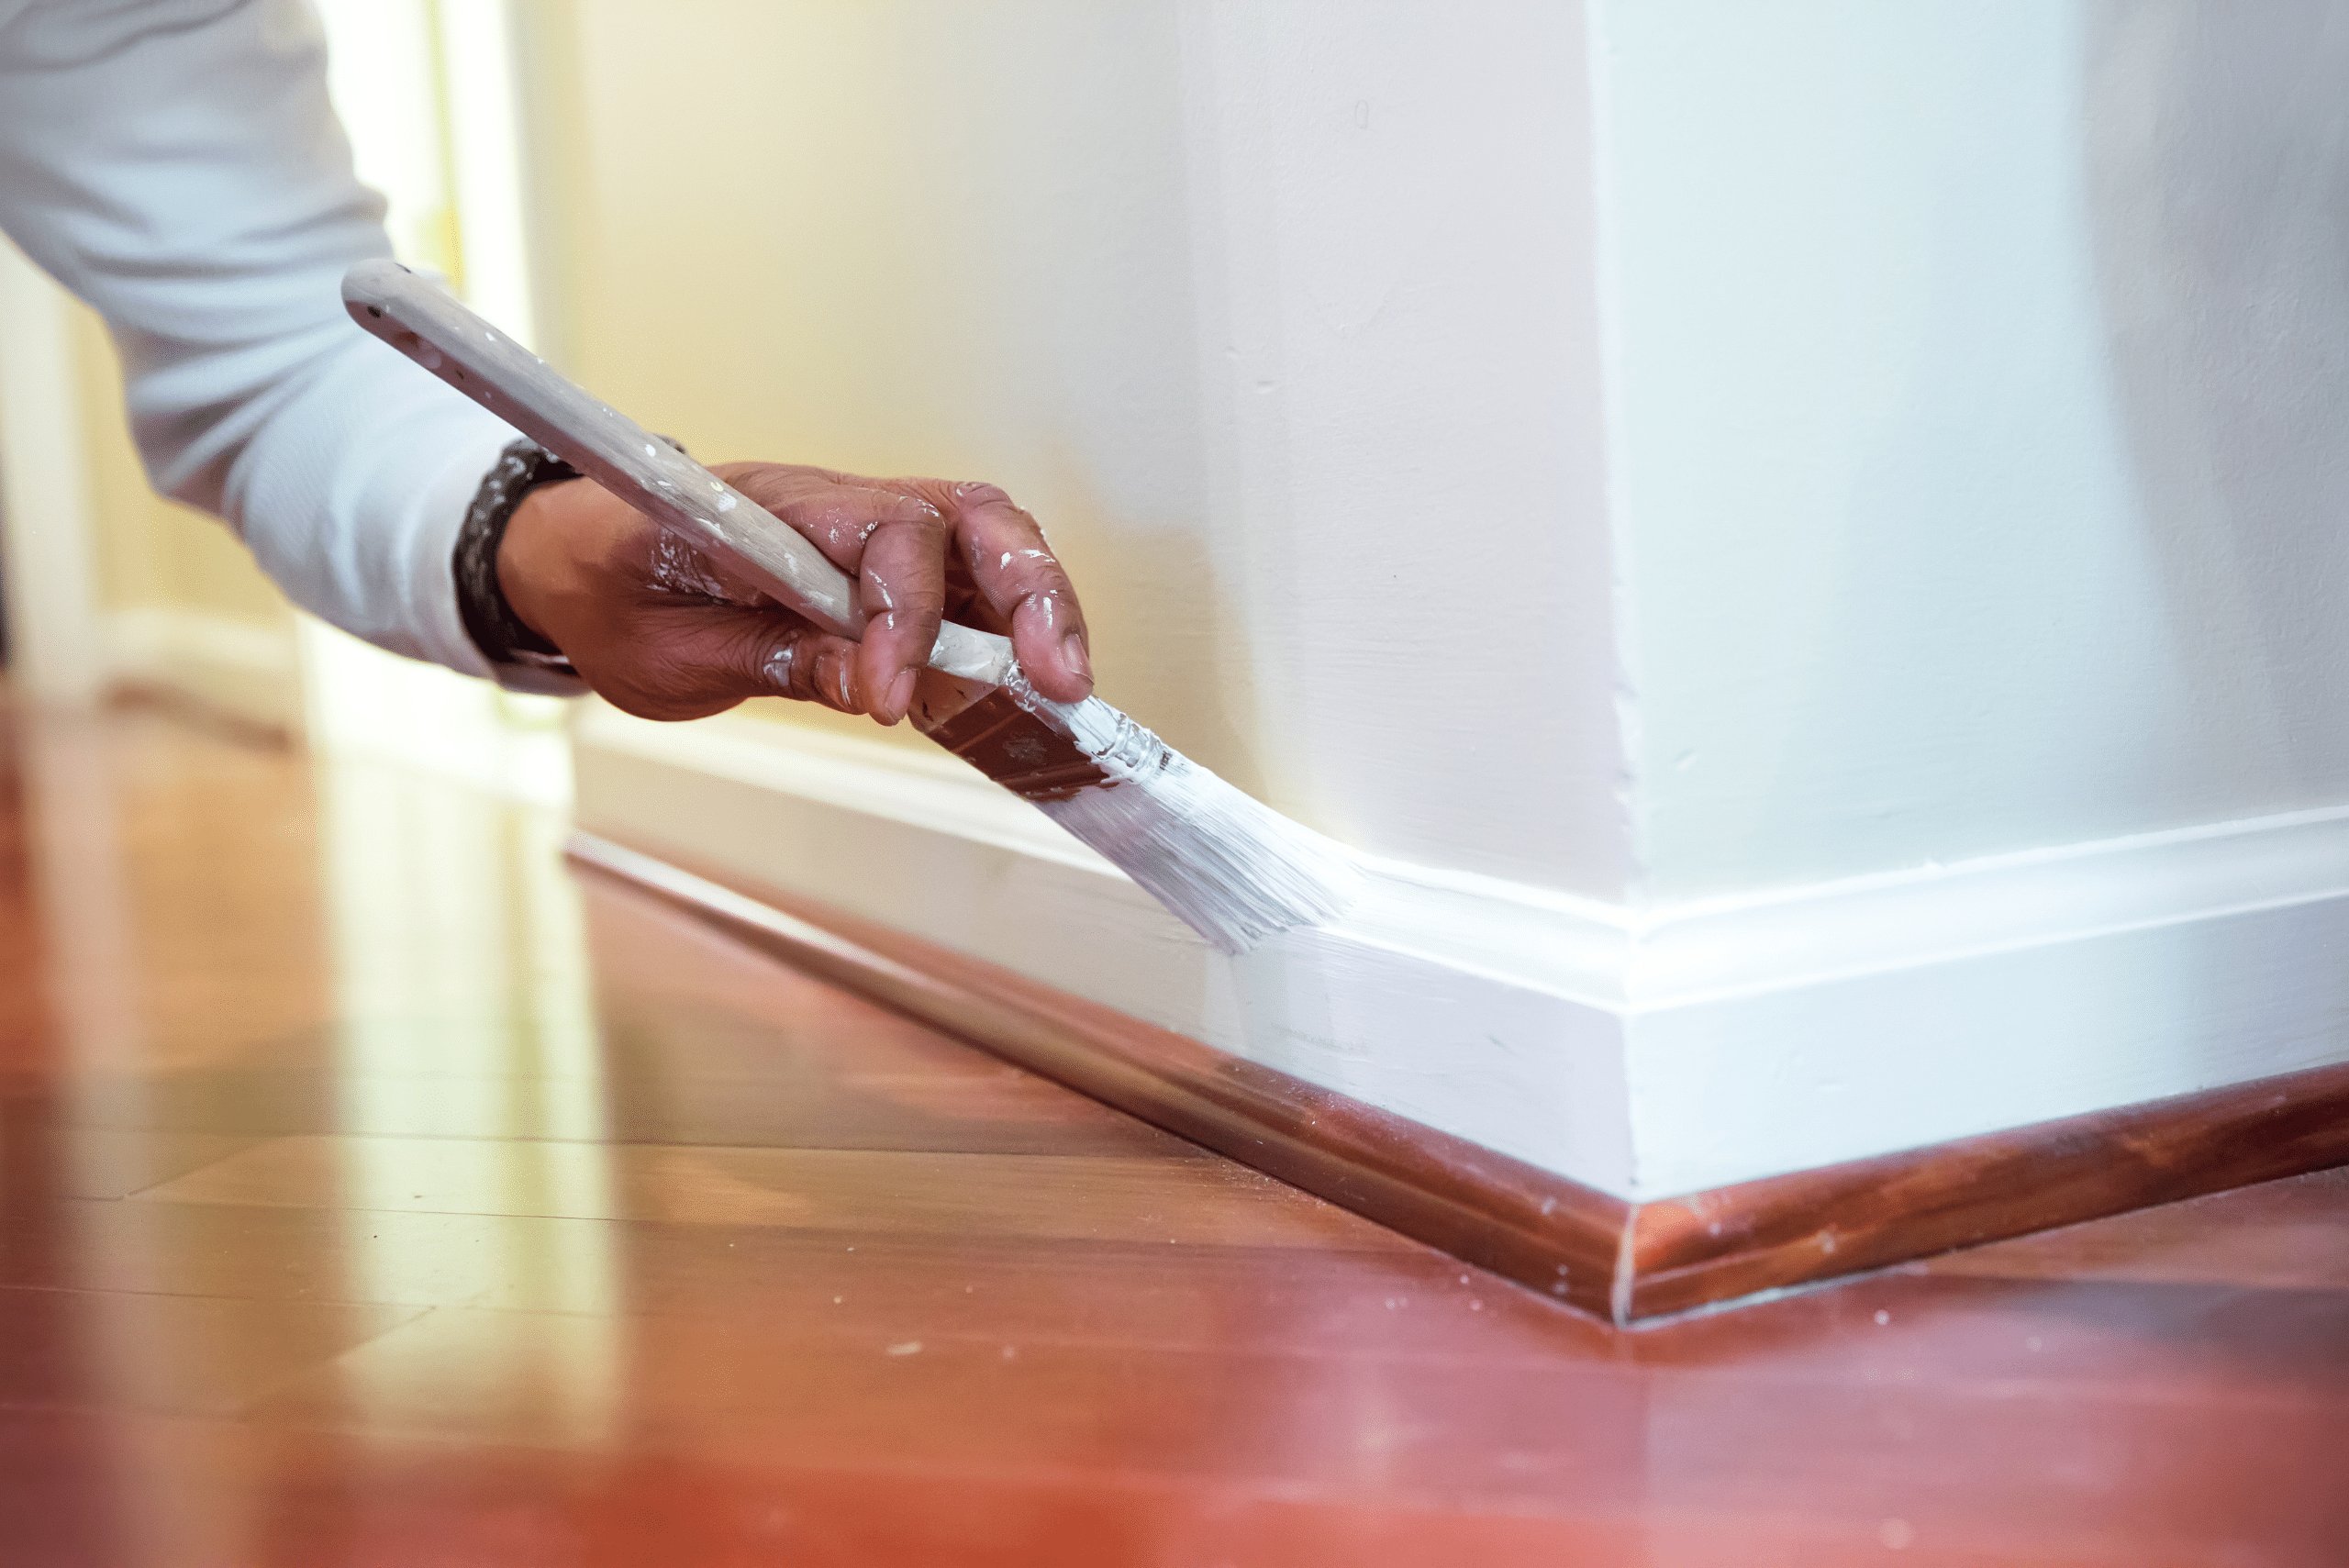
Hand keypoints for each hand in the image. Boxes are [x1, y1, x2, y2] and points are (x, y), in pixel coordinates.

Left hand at [496, 461, 1092, 722]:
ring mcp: (864, 523)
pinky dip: (1013, 621)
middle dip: (1027, 592)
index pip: (878, 534)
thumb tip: (872, 683)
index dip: (906, 617)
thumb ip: (775, 659)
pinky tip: (1028, 679)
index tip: (894, 699)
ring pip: (985, 534)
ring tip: (1063, 684)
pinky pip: (968, 571)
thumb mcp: (670, 654)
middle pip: (965, 513)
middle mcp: (831, 501)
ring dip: (1038, 604)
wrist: (575, 556)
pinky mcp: (883, 558)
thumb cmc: (610, 590)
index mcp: (764, 511)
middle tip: (1056, 679)